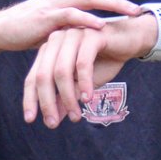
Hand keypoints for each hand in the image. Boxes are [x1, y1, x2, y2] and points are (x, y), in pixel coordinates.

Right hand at [0, 0, 151, 54]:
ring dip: (115, 3)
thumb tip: (99, 18)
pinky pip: (70, 17)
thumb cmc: (34, 25)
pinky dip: (87, 20)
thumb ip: (79, 13)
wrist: (4, 29)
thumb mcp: (61, 16)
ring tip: (133, 10)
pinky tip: (101, 25)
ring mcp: (57, 3)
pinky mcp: (48, 18)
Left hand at [21, 17, 148, 126]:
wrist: (130, 41)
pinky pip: (83, 63)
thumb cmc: (104, 61)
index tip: (30, 120)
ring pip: (61, 71)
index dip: (30, 99)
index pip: (33, 77)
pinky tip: (88, 99)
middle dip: (47, 102)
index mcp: (49, 50)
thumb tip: (55, 118)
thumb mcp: (82, 84)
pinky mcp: (91, 36)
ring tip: (76, 116)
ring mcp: (73, 35)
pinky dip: (84, 83)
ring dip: (67, 97)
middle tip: (53, 124)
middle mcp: (57, 40)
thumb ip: (67, 97)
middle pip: (43, 75)